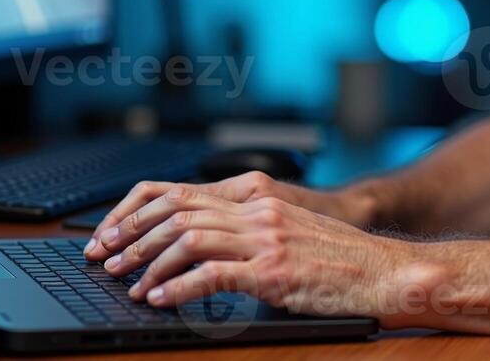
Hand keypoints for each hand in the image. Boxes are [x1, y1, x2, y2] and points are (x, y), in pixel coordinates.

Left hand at [85, 172, 371, 262]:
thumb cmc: (340, 259)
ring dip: (148, 262)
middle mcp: (258, 210)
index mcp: (258, 197)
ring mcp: (266, 238)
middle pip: (177, 209)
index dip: (137, 210)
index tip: (111, 232)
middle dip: (131, 234)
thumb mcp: (289, 233)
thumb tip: (198, 253)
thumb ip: (247, 233)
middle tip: (105, 258)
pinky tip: (160, 299)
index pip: (181, 190)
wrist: (384, 271)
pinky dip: (177, 288)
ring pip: (188, 238)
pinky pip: (212, 274)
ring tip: (128, 281)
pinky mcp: (273, 270)